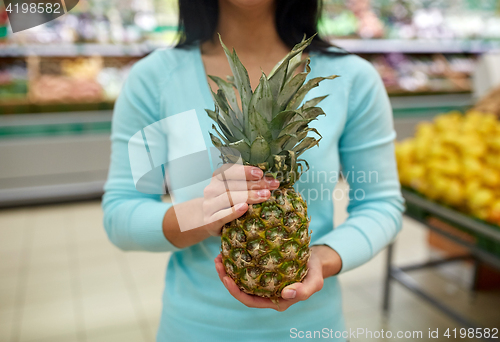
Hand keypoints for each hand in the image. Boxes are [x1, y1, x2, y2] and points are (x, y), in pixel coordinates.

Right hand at [202, 164, 279, 235]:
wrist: (210, 222)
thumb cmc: (228, 204)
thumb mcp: (234, 190)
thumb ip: (246, 182)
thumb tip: (270, 179)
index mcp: (217, 178)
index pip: (229, 170)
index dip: (244, 171)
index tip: (260, 173)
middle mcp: (211, 190)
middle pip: (233, 185)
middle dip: (254, 184)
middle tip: (271, 186)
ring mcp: (209, 206)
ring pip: (228, 198)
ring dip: (248, 196)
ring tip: (265, 196)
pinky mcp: (210, 221)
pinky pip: (222, 215)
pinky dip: (233, 211)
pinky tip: (245, 208)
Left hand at [214, 245, 341, 310]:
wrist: (316, 258)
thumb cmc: (315, 271)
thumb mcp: (315, 281)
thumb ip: (304, 291)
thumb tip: (287, 294)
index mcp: (276, 300)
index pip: (251, 301)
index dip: (236, 292)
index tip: (226, 277)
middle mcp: (267, 293)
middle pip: (241, 290)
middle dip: (226, 278)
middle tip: (218, 262)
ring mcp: (264, 282)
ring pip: (241, 279)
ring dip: (228, 269)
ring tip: (220, 255)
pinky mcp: (263, 271)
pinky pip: (246, 268)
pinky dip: (237, 261)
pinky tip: (231, 249)